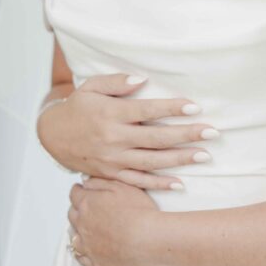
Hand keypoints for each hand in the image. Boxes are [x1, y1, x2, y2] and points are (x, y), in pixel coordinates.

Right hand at [37, 73, 217, 189]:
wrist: (52, 136)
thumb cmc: (78, 107)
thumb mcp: (91, 87)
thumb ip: (117, 83)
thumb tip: (142, 80)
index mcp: (111, 114)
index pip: (147, 110)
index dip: (171, 109)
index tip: (194, 107)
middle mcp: (114, 138)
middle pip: (156, 138)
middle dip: (187, 135)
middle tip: (213, 132)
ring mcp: (113, 159)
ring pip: (152, 161)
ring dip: (180, 159)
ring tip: (205, 155)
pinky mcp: (111, 174)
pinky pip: (138, 181)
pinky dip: (158, 184)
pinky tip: (180, 184)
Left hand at [67, 177, 160, 265]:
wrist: (149, 240)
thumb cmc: (139, 212)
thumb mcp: (122, 186)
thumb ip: (100, 182)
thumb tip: (85, 182)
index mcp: (87, 203)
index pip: (74, 194)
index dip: (79, 191)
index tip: (82, 190)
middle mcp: (82, 224)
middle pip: (72, 214)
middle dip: (78, 209)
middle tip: (88, 209)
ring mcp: (87, 245)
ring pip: (73, 236)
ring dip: (78, 230)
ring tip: (88, 229)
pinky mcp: (94, 262)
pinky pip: (80, 257)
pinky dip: (82, 251)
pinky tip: (88, 248)